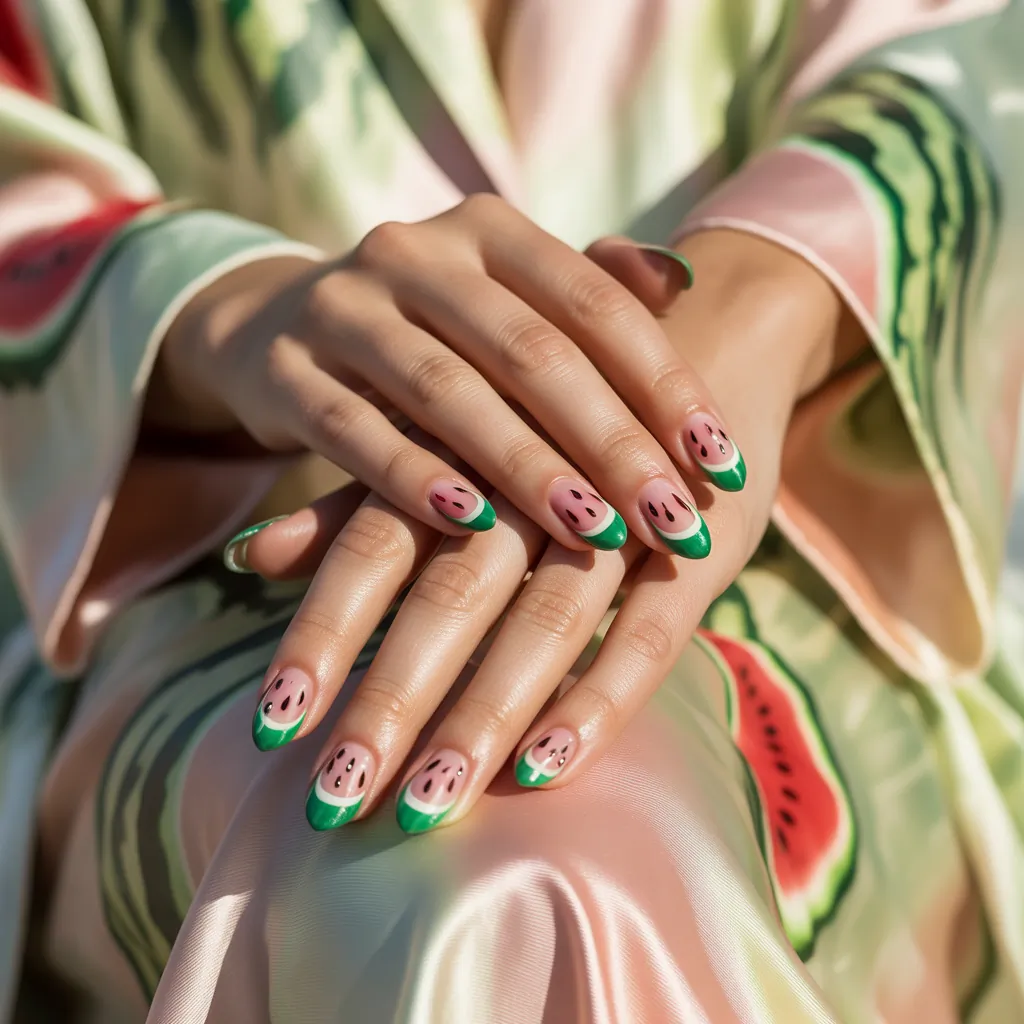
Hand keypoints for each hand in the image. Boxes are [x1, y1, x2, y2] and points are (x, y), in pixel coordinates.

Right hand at [152, 195, 749, 558]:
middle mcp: (416, 252)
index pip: (595, 305)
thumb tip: (682, 281)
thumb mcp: (502, 299)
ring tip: (595, 531)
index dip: (665, 384)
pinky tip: (471, 525)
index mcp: (489, 230)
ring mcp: (342, 306)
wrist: (275, 328)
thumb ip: (584, 291)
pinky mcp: (282, 369)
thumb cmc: (426, 333)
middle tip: (674, 520)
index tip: (721, 466)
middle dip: (611, 443)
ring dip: (526, 468)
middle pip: (531, 352)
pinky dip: (414, 477)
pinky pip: (354, 429)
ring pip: (448, 391)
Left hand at [234, 229, 846, 833]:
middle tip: (334, 798)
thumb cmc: (552, 410)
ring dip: (487, 711)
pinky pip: (651, 635)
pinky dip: (599, 699)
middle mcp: (537, 478)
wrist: (707, 333)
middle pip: (455, 591)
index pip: (377, 545)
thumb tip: (250, 557)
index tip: (271, 726)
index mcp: (467, 445)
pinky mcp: (702, 548)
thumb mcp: (452, 442)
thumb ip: (360, 505)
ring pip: (548, 619)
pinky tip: (544, 769)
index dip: (325, 632)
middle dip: (394, 696)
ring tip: (428, 802)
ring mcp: (627, 512)